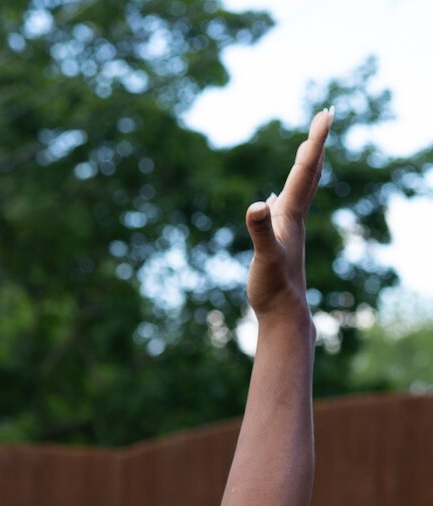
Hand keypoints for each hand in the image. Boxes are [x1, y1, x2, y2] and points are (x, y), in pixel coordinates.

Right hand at [245, 109, 331, 319]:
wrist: (285, 314)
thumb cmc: (274, 288)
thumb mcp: (264, 258)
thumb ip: (260, 231)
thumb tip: (257, 204)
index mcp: (290, 215)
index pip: (305, 170)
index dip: (315, 141)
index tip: (327, 113)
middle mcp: (294, 217)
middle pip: (310, 172)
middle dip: (317, 143)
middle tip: (326, 115)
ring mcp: (288, 229)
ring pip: (301, 188)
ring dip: (306, 164)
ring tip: (308, 147)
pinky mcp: (279, 241)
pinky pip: (283, 208)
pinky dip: (283, 194)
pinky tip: (272, 199)